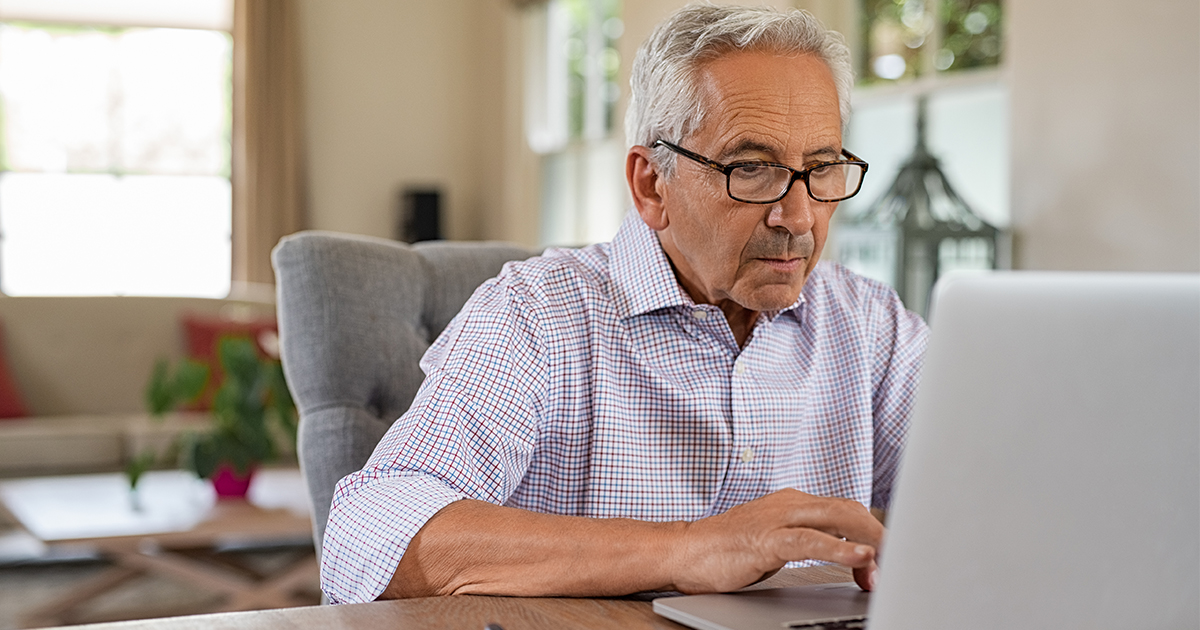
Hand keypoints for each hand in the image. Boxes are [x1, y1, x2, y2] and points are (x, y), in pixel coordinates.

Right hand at [668, 489, 883, 593]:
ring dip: (870, 540)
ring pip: (837, 519)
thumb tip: (850, 559)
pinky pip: (810, 541)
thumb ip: (810, 543)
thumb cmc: (727, 550)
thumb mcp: (777, 542)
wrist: (683, 551)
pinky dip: (840, 549)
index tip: (889, 558)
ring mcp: (777, 519)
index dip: (873, 531)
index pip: (847, 510)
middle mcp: (790, 504)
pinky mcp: (766, 540)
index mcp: (794, 503)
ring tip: (891, 560)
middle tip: (900, 561)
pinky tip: (861, 558)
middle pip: (850, 510)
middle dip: (880, 534)